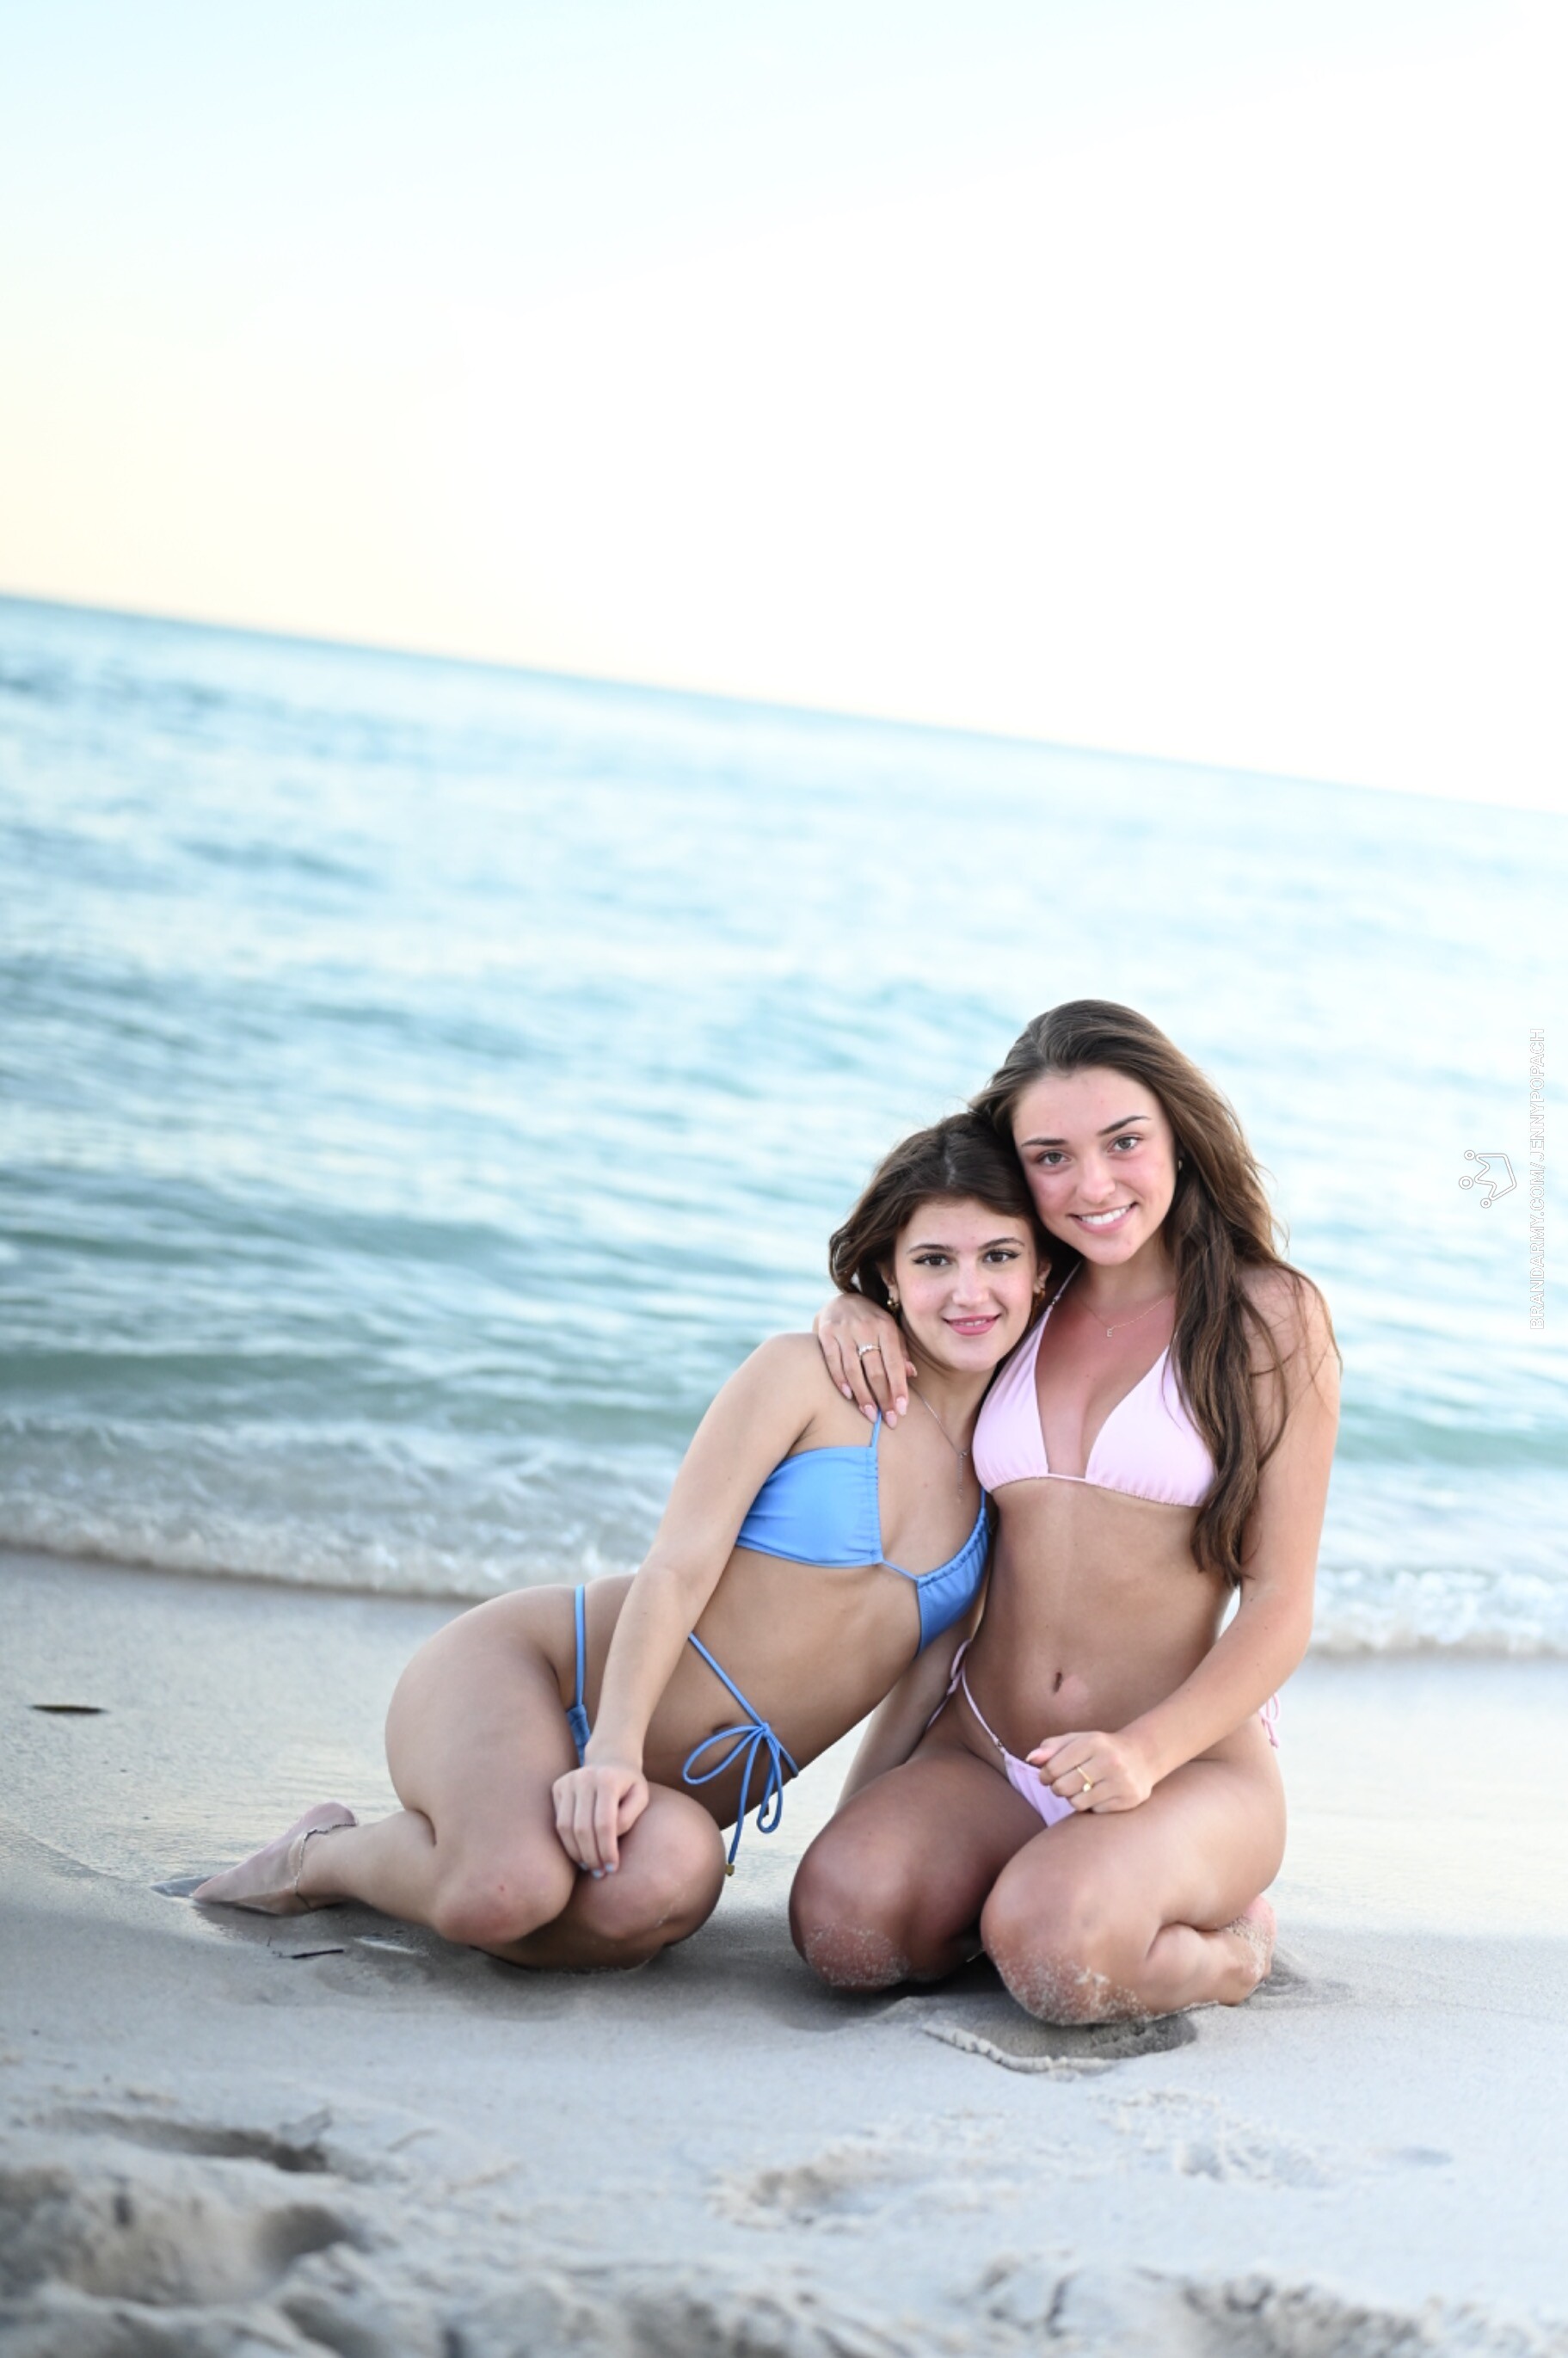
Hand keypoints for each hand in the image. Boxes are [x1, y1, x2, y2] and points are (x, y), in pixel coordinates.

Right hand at [552, 1759, 648, 1874]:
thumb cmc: (629, 1784)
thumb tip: (610, 1838)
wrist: (610, 1758)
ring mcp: (567, 1781)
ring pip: (566, 1828)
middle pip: (583, 1828)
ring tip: (590, 1867)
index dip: (607, 1850)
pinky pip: (558, 1822)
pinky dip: (568, 1843)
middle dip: (591, 1856)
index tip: (613, 1868)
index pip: (604, 1823)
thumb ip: (629, 1817)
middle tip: (600, 1873)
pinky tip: (580, 1853)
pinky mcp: (557, 1787)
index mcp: (607, 1779)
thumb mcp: (641, 1796)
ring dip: (577, 1853)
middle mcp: (583, 1778)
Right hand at [813, 1294, 915, 1423]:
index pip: (894, 1363)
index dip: (898, 1388)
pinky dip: (840, 1380)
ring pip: (854, 1369)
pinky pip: (833, 1361)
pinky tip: (848, 1396)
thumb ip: (900, 1351)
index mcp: (886, 1327)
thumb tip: (912, 1374)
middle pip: (875, 1370)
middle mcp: (866, 1327)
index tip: (901, 1410)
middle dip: (882, 1398)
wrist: (842, 1299)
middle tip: (888, 1420)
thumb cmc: (872, 1321)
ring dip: (863, 1396)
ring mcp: (844, 1330)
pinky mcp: (826, 1332)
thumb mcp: (890, 1330)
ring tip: (870, 1414)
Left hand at [1025, 1729, 1154, 1813]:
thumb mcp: (1078, 1740)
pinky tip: (1100, 1794)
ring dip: (1074, 1799)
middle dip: (1058, 1788)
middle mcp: (1110, 1761)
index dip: (1045, 1775)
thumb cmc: (1101, 1748)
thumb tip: (1031, 1758)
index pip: (1053, 1767)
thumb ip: (1052, 1747)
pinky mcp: (1129, 1799)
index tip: (1047, 1776)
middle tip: (1063, 1784)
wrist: (1142, 1756)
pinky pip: (1096, 1811)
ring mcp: (1121, 1781)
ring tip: (1081, 1789)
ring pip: (1078, 1803)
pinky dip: (1093, 1806)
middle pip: (1063, 1787)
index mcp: (1093, 1742)